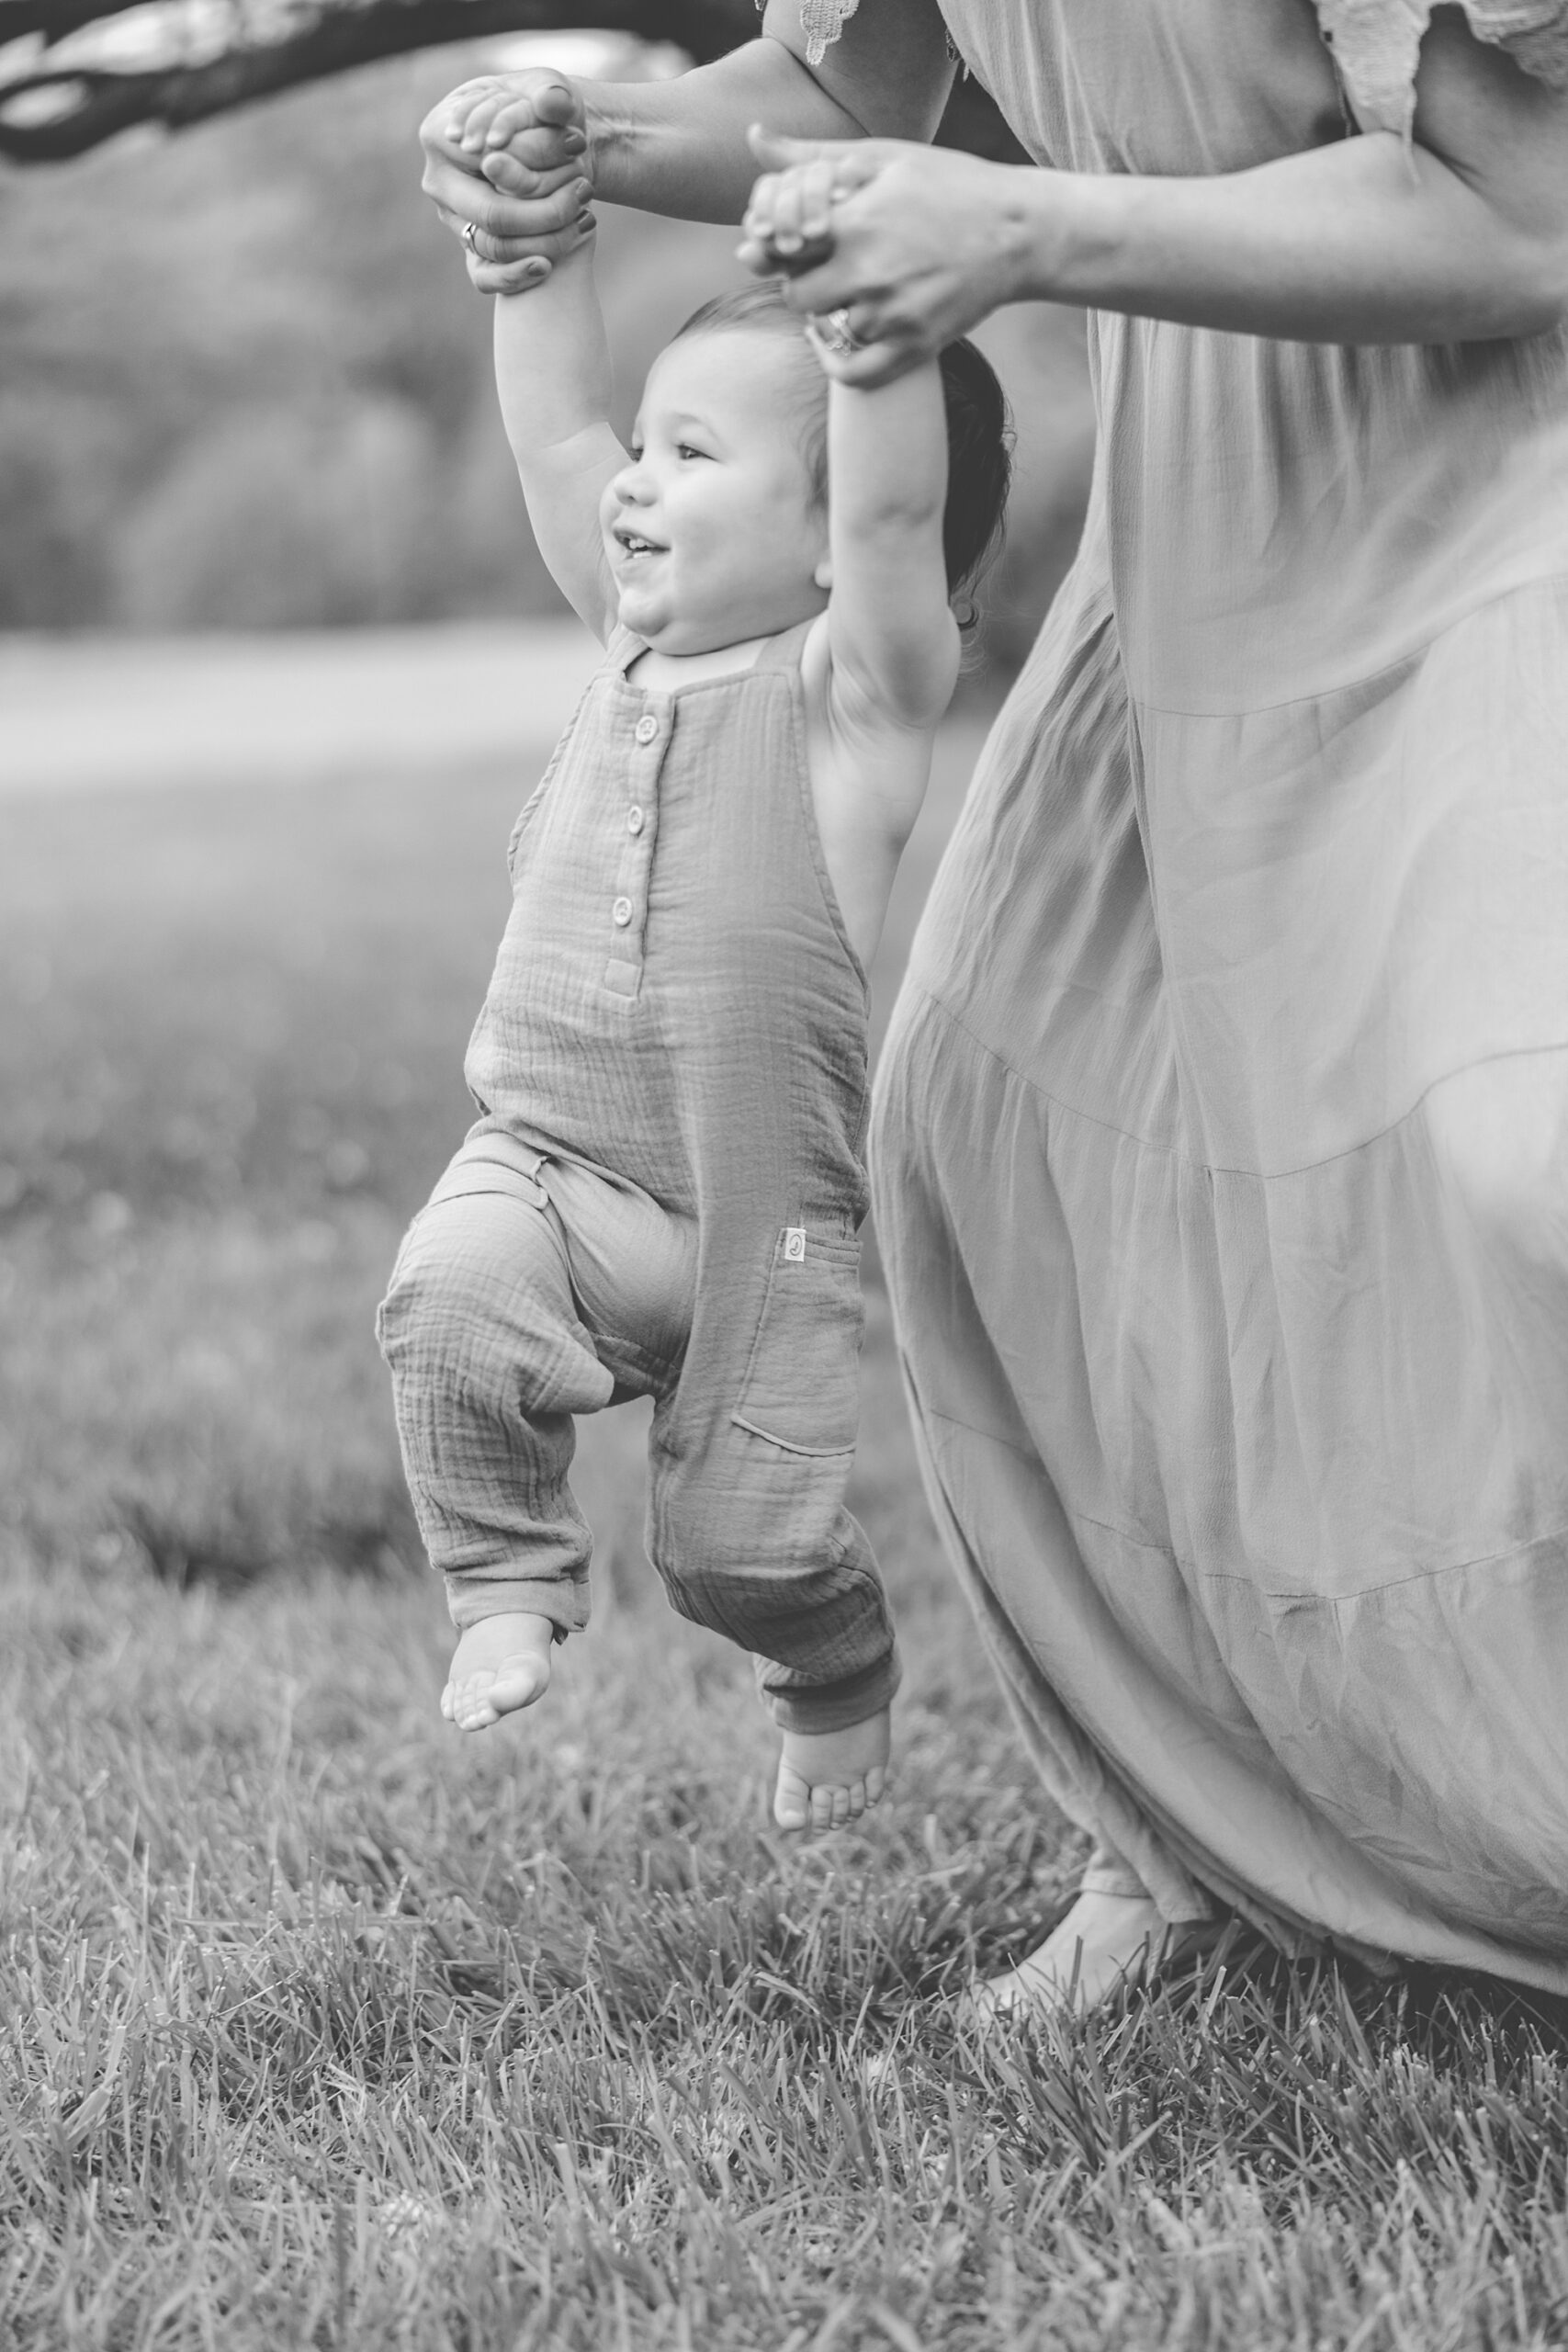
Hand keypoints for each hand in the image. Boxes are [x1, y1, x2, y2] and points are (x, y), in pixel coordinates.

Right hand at [420, 72, 594, 293]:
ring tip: (583, 218)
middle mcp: (439, 181)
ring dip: (544, 240)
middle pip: (492, 213)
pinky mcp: (468, 248)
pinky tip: (547, 267)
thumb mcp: (546, 89)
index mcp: (440, 133)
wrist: (545, 144)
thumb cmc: (538, 111)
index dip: (535, 157)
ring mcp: (452, 219)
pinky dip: (516, 277)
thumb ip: (551, 94)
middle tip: (584, 192)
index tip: (576, 148)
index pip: (488, 158)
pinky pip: (485, 277)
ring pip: (495, 247)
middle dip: (545, 211)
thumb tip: (554, 104)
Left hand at [740, 127, 1035, 382]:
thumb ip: (813, 156)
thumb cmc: (950, 185)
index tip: (798, 245)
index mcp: (858, 224)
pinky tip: (844, 341)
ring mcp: (894, 316)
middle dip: (804, 284)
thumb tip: (752, 140)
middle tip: (826, 271)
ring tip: (856, 292)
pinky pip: (856, 375)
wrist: (1019, 232)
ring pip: (830, 331)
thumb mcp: (884, 157)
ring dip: (833, 317)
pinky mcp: (916, 347)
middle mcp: (871, 274)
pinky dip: (840, 365)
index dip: (781, 250)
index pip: (783, 250)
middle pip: (798, 298)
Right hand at [774, 1706, 890, 1832]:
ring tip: (849, 1785)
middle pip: (838, 1818)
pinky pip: (876, 1793)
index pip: (817, 1821)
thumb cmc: (809, 1739)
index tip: (817, 1796)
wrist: (835, 1705)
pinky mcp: (873, 1765)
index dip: (819, 1817)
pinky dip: (872, 1794)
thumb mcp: (792, 1771)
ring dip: (854, 1804)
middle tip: (833, 1789)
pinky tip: (865, 1784)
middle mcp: (832, 1784)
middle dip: (836, 1811)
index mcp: (811, 1787)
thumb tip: (794, 1828)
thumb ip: (787, 1801)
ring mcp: (853, 1775)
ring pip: (857, 1810)